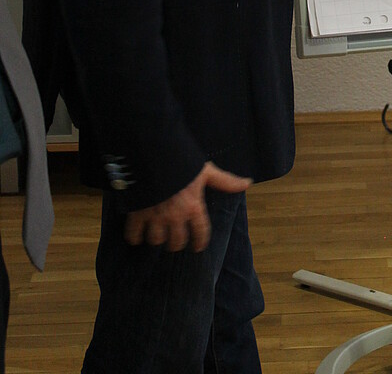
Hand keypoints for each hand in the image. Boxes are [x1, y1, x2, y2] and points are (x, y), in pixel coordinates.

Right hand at [124, 162, 251, 252]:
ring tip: (157, 235)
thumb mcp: (206, 170)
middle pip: (177, 241)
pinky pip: (134, 235)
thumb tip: (248, 183)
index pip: (201, 233)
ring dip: (157, 239)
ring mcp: (155, 217)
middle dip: (177, 242)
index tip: (197, 247)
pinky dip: (134, 237)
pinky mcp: (137, 214)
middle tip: (175, 240)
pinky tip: (136, 236)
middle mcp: (175, 217)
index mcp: (194, 207)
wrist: (153, 154)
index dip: (199, 242)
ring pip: (156, 240)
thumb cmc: (182, 161)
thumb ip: (225, 181)